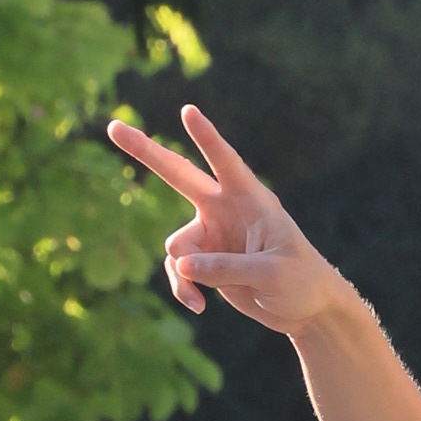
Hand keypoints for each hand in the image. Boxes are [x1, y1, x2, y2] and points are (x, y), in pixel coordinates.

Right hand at [106, 105, 354, 333]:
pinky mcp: (205, 260)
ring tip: (197, 299)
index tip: (188, 111)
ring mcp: (212, 233)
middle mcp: (226, 208)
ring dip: (182, 273)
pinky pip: (179, 270)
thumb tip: (181, 265)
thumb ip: (226, 267)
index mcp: (252, 199)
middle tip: (113, 126)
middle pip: (178, 174)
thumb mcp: (269, 274)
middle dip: (145, 151)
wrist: (307, 309)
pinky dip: (183, 288)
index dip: (206, 138)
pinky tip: (199, 307)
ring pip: (176, 245)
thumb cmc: (301, 281)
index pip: (226, 162)